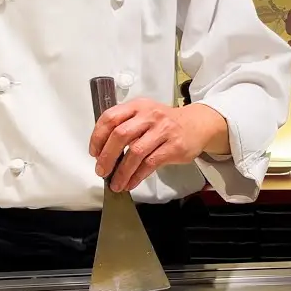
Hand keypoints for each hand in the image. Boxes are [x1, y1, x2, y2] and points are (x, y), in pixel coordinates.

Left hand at [89, 99, 227, 192]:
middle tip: (101, 171)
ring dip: (122, 171)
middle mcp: (149, 115)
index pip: (110, 117)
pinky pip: (150, 163)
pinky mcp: (173, 146)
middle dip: (107, 156)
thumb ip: (124, 126)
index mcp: (137, 106)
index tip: (94, 153)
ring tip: (115, 183)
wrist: (196, 124)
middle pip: (120, 135)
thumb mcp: (144, 115)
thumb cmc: (164, 122)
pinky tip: (130, 183)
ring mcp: (162, 130)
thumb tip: (103, 154)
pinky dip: (137, 176)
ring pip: (135, 152)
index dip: (98, 137)